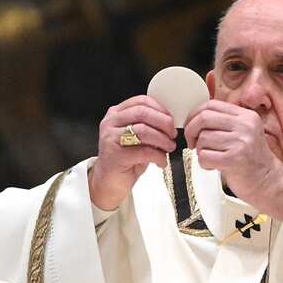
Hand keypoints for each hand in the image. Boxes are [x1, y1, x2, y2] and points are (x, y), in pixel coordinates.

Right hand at [89, 95, 175, 210]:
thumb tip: (171, 122)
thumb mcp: (137, 138)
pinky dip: (158, 156)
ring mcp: (110, 138)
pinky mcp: (115, 155)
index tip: (171, 120)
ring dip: (163, 140)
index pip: (141, 101)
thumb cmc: (126, 159)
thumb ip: (148, 125)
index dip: (160, 109)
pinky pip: (144, 151)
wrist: (109, 182)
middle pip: (143, 113)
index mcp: (116, 114)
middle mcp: (111, 123)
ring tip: (169, 147)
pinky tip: (161, 161)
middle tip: (173, 134)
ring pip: (144, 130)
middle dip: (163, 123)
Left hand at [185, 100, 282, 220]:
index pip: (212, 104)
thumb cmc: (252, 160)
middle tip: (192, 142)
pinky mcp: (234, 159)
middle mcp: (245, 126)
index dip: (195, 114)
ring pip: (203, 139)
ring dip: (200, 151)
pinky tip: (213, 166)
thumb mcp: (244, 133)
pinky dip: (204, 163)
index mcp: (247, 116)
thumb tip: (195, 117)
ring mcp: (241, 142)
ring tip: (211, 157)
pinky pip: (204, 156)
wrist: (268, 181)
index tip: (191, 125)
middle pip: (204, 118)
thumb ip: (225, 122)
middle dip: (191, 130)